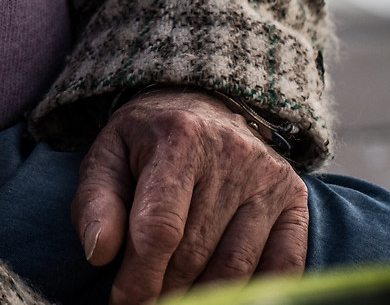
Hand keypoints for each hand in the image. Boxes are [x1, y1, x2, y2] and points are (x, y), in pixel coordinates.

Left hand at [71, 88, 308, 304]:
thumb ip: (97, 201)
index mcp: (179, 138)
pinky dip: (257, 290)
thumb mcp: (110, 155)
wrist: (205, 104)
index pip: (160, 228)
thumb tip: (98, 251)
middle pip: (195, 253)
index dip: (140, 277)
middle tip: (148, 302)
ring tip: (178, 297)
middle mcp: (231, 154)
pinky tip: (227, 294)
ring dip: (205, 294)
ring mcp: (267, 177)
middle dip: (166, 289)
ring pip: (236, 266)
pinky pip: (284, 263)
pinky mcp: (293, 197)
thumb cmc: (149, 139)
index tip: (125, 303)